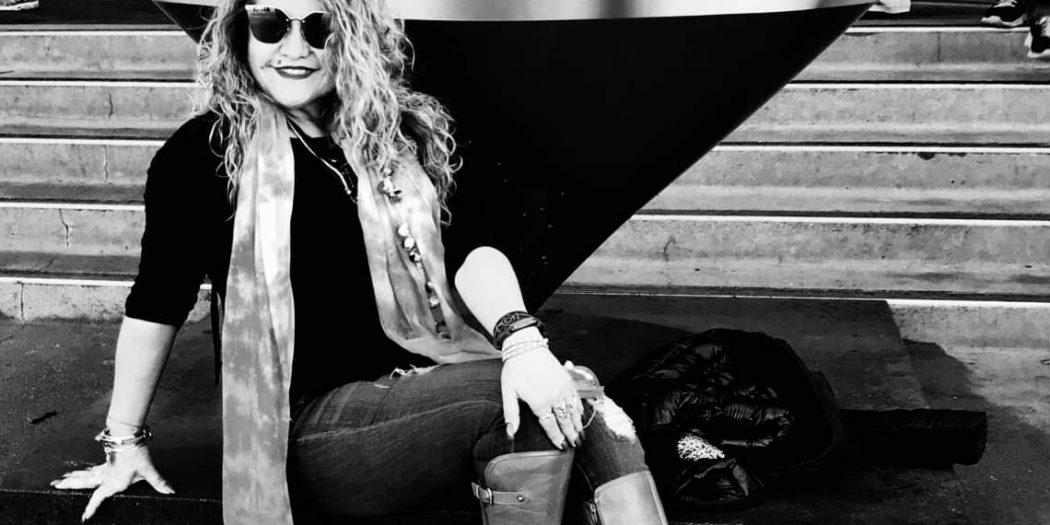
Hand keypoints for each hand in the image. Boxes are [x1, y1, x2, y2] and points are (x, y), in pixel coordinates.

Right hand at [50, 445, 173, 521]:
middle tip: (55, 485)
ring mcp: (104, 466)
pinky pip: (91, 467)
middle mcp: (105, 475)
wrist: (128, 436)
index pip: (99, 497)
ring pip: (85, 474)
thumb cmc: (136, 454)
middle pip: (83, 482)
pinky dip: (82, 470)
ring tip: (59, 480)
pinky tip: (78, 470)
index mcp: (113, 482)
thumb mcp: (148, 470)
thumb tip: (170, 491)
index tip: (84, 517)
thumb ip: (158, 482)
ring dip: (72, 477)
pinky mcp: (107, 459)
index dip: (92, 507)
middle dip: (69, 484)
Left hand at [501, 348, 584, 448]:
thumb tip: (511, 434)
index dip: (558, 438)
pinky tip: (581, 417)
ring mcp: (563, 388)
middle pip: (565, 421)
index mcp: (539, 403)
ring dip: (578, 425)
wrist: (526, 346)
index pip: (551, 426)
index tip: (563, 447)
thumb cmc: (515, 369)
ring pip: (573, 411)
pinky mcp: (567, 380)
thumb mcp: (508, 392)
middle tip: (577, 446)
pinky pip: (576, 398)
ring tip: (582, 436)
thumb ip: (511, 415)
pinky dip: (580, 409)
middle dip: (572, 435)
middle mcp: (554, 397)